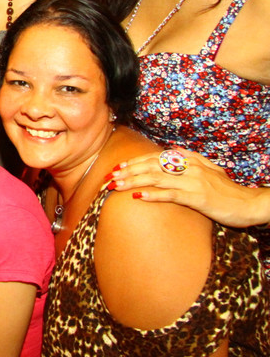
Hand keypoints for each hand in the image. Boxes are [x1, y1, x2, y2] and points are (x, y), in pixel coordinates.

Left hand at [106, 148, 268, 227]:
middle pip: (150, 167)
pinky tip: (137, 197)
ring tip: (115, 185)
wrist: (249, 203)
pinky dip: (152, 195)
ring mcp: (193, 182)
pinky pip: (171, 194)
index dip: (133, 163)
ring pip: (155, 178)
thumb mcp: (209, 170)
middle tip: (107, 178)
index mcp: (189, 160)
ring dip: (132, 182)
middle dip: (126, 172)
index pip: (154, 158)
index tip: (116, 168)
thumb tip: (172, 153)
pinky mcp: (198, 198)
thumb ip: (190, 161)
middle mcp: (189, 168)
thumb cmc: (227, 190)